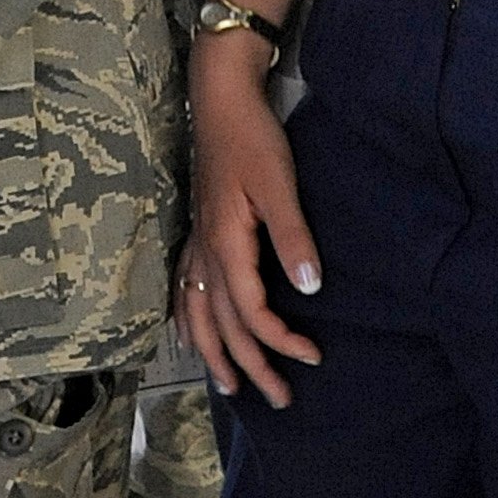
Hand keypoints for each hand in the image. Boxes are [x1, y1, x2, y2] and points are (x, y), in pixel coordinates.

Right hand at [180, 38, 324, 406]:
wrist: (220, 99)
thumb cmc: (252, 138)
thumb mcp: (279, 186)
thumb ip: (293, 238)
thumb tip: (310, 289)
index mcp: (226, 246)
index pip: (252, 313)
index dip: (281, 341)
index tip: (312, 358)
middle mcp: (205, 252)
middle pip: (224, 326)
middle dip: (250, 366)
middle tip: (279, 398)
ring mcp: (196, 242)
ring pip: (198, 314)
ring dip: (213, 353)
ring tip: (228, 385)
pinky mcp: (196, 231)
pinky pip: (184, 290)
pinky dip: (187, 318)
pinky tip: (188, 332)